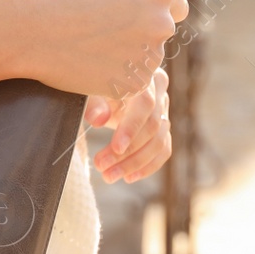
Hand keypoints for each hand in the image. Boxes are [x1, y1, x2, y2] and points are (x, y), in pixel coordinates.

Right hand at [19, 0, 186, 97]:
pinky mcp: (134, 83)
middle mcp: (161, 23)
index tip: (125, 15)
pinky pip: (132, 81)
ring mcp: (150, 56)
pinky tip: (91, 64)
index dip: (151, 10)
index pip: (177, 7)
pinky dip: (116, 77)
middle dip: (139, 33)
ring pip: (147, 59)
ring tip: (92, 47)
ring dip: (127, 56)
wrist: (36, 32)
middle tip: (101, 31)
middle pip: (161, 33)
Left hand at [85, 66, 170, 183]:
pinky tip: (129, 177)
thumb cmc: (96, 83)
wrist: (103, 83)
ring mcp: (164, 110)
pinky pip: (163, 150)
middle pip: (152, 127)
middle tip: (102, 167)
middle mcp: (159, 92)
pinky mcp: (163, 128)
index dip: (132, 128)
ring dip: (135, 163)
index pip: (145, 105)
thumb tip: (98, 119)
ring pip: (159, 142)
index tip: (116, 148)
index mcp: (143, 76)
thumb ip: (93, 103)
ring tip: (109, 175)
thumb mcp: (91, 88)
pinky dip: (148, 166)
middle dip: (128, 152)